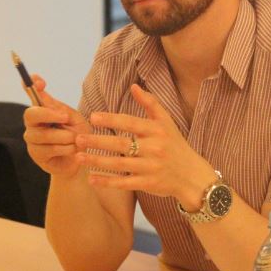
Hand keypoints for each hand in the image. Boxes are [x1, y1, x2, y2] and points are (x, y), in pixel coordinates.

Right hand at [23, 74, 90, 178]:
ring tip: (76, 139)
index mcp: (44, 110)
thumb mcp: (76, 120)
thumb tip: (43, 93)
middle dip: (49, 114)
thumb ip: (61, 109)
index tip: (41, 81)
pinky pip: (50, 149)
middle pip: (31, 114)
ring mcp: (33, 139)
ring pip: (44, 134)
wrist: (82, 160)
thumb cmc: (79, 136)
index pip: (32, 94)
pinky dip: (66, 148)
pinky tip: (73, 149)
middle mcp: (34, 123)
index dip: (31, 85)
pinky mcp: (36, 154)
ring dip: (65, 136)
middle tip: (66, 117)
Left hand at [75, 84, 214, 209]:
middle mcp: (154, 148)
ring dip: (97, 161)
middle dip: (98, 141)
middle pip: (121, 144)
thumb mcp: (167, 122)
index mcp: (157, 130)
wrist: (192, 175)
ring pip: (119, 164)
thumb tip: (133, 86)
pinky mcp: (148, 184)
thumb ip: (150, 103)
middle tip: (78, 138)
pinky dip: (107, 181)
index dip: (112, 119)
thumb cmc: (176, 145)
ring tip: (79, 157)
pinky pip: (124, 183)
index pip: (131, 123)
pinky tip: (91, 179)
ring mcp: (151, 167)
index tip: (93, 117)